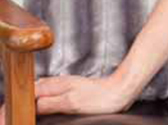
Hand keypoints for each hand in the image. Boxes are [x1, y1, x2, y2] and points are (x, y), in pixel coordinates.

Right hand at [0, 74, 134, 121]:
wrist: (121, 90)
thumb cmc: (100, 98)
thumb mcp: (73, 103)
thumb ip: (51, 103)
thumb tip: (31, 105)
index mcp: (56, 85)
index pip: (27, 93)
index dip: (14, 105)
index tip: (3, 117)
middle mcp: (58, 83)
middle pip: (30, 91)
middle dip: (16, 103)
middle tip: (5, 118)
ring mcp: (64, 86)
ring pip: (38, 92)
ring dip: (25, 101)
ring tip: (15, 113)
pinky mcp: (70, 90)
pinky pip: (47, 94)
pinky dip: (37, 100)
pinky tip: (36, 106)